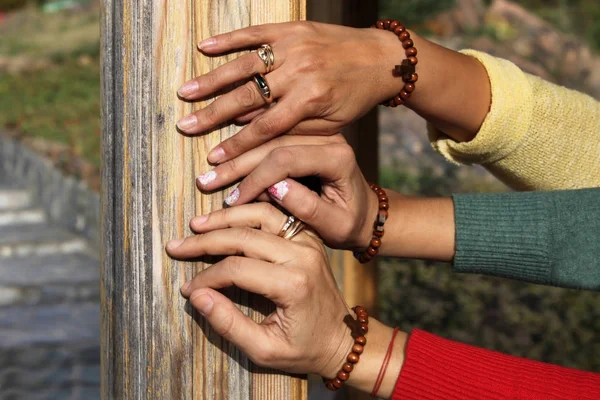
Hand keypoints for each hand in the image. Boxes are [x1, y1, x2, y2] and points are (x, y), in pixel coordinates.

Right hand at [166, 203, 354, 377]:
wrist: (341, 337)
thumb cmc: (304, 348)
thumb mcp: (265, 350)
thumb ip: (229, 324)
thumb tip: (196, 297)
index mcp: (294, 284)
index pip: (237, 269)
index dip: (207, 278)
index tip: (188, 289)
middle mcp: (303, 256)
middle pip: (245, 237)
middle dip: (206, 240)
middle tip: (177, 246)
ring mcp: (307, 241)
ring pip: (260, 214)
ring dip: (225, 217)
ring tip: (196, 224)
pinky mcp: (307, 236)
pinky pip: (275, 214)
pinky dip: (248, 209)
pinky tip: (226, 213)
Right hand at [176, 21, 403, 162]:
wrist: (381, 59)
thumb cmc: (355, 97)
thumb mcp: (331, 124)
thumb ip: (292, 128)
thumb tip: (251, 132)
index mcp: (310, 99)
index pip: (264, 128)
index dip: (236, 145)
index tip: (213, 158)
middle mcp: (299, 71)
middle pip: (247, 97)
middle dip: (213, 114)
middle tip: (185, 126)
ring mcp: (294, 47)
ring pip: (244, 65)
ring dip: (212, 80)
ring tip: (185, 92)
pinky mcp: (292, 29)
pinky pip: (255, 33)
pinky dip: (229, 39)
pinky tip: (205, 47)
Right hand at [194, 133, 377, 249]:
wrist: (365, 213)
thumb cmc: (351, 225)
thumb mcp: (336, 225)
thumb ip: (308, 207)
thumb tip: (273, 188)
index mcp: (338, 157)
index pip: (286, 159)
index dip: (255, 179)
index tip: (233, 200)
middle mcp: (327, 137)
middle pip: (272, 143)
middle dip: (236, 164)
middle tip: (206, 181)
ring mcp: (314, 134)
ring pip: (266, 138)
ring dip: (235, 155)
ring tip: (207, 172)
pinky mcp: (303, 137)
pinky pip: (268, 139)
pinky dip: (244, 151)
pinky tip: (221, 160)